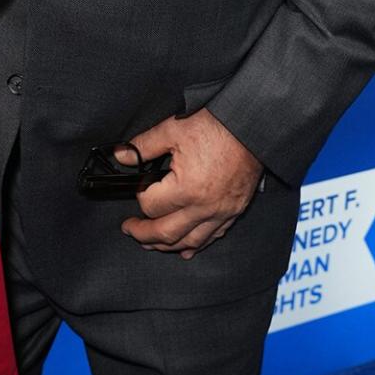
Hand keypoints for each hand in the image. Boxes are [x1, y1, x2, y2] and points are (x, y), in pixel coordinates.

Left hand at [117, 108, 262, 258]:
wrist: (252, 127)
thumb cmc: (217, 127)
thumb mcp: (173, 129)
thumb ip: (144, 146)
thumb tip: (121, 155)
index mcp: (186, 188)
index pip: (151, 206)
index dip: (140, 197)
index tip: (139, 189)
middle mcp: (204, 207)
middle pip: (166, 233)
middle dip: (143, 235)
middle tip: (130, 229)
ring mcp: (221, 213)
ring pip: (189, 242)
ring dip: (167, 246)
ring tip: (152, 243)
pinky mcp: (234, 211)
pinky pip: (212, 237)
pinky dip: (196, 244)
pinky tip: (187, 248)